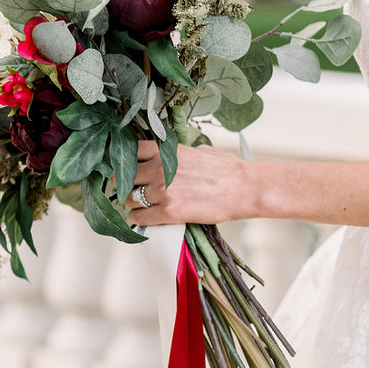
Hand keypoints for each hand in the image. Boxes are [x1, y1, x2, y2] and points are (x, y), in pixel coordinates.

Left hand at [125, 140, 251, 225]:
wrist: (244, 188)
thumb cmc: (227, 169)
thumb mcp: (200, 150)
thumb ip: (178, 155)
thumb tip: (169, 160)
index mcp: (167, 149)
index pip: (131, 152)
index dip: (127, 162)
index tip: (129, 169)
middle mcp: (160, 167)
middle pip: (124, 177)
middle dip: (126, 184)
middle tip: (132, 190)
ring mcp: (163, 190)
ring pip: (129, 198)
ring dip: (132, 202)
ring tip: (140, 205)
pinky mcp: (168, 211)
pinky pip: (139, 216)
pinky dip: (139, 218)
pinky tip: (145, 217)